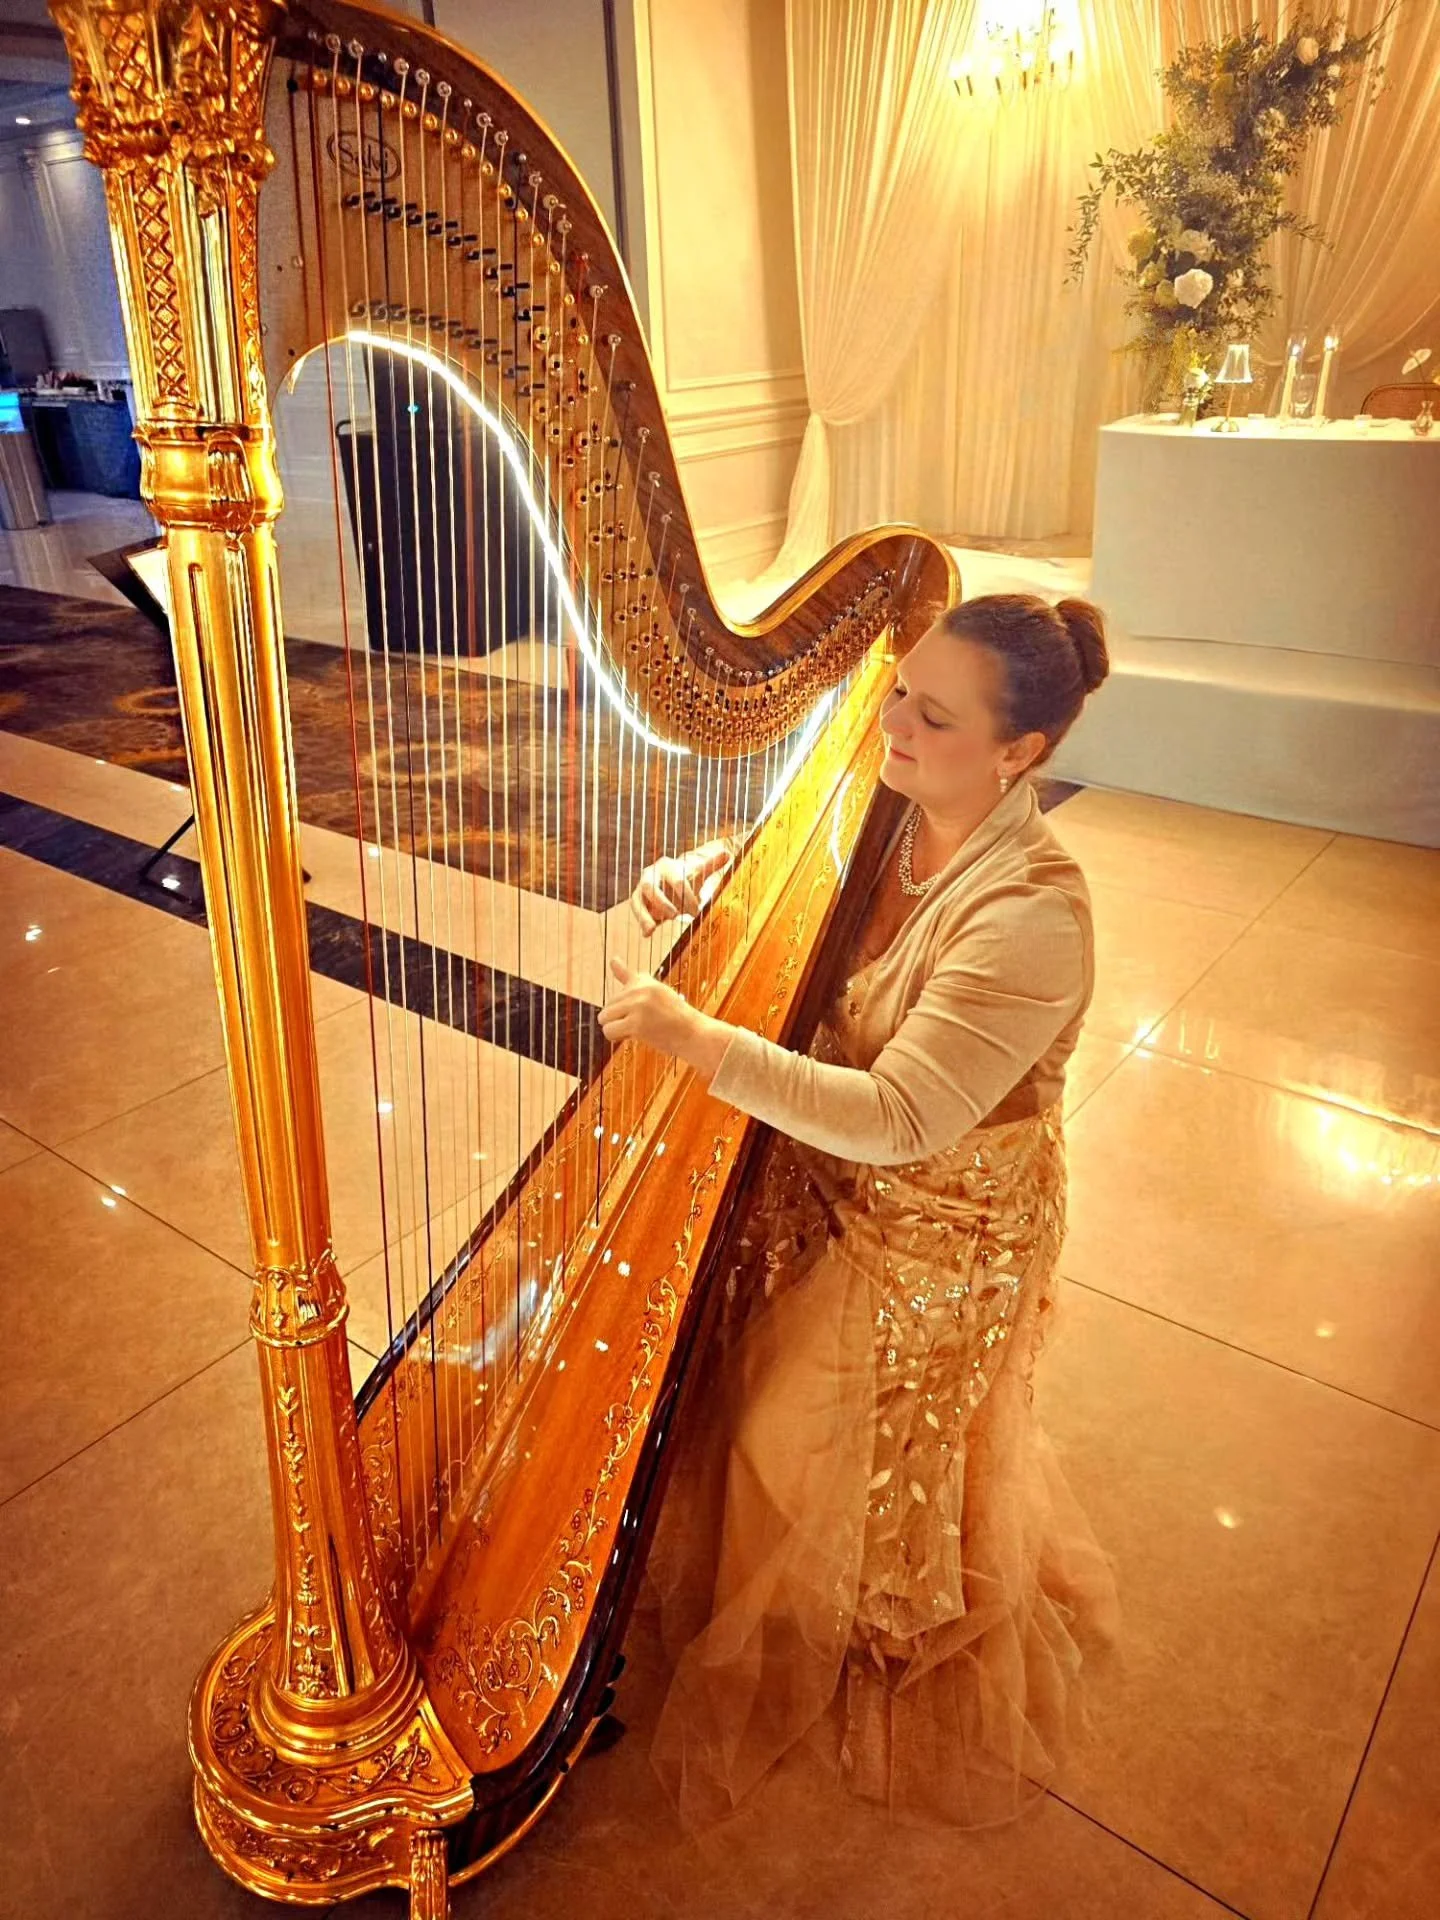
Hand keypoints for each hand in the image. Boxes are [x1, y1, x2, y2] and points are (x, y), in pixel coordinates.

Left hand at [598, 959, 731, 1077]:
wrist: (694, 1034)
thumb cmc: (676, 1018)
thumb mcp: (656, 993)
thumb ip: (632, 980)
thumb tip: (613, 958)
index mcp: (645, 982)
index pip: (625, 974)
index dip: (618, 967)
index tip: (613, 960)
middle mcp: (640, 990)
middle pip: (607, 1007)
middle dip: (619, 1018)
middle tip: (644, 1023)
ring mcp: (638, 1006)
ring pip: (604, 1019)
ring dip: (616, 1028)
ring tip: (639, 1029)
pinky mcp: (636, 1023)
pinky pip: (609, 1031)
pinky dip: (616, 1037)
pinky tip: (634, 1036)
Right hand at [628, 842, 733, 935]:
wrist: (670, 884)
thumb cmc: (685, 878)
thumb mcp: (698, 872)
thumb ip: (711, 864)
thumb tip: (727, 853)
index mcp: (667, 865)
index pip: (677, 879)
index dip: (688, 896)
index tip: (696, 911)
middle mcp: (650, 874)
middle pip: (651, 887)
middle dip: (662, 902)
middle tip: (674, 915)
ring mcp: (641, 888)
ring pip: (637, 900)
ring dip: (643, 915)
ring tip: (651, 929)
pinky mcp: (637, 901)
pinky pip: (636, 911)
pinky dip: (641, 922)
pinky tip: (647, 935)